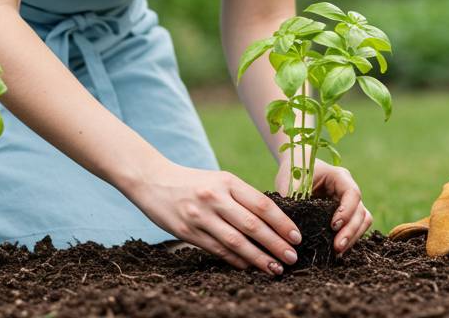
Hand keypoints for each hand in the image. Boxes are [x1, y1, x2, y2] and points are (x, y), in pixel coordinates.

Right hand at [127, 160, 301, 274]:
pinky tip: (248, 267)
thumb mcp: (219, 180)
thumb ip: (242, 197)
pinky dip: (235, 260)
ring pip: (236, 242)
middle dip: (275, 244)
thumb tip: (273, 222)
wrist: (153, 180)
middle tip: (291, 258)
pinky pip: (217, 250)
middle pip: (252, 225)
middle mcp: (215, 197)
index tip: (296, 237)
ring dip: (258, 258)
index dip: (282, 223)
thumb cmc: (193, 182)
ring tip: (274, 268)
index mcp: (227, 181)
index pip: (262, 204)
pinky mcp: (187, 232)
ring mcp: (200, 216)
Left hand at [275, 155, 373, 255]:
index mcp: (339, 176)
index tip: (334, 226)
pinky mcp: (345, 214)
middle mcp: (348, 189)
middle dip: (351, 231)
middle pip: (360, 211)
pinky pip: (355, 227)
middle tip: (337, 247)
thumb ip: (293, 200)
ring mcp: (349, 202)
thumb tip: (291, 227)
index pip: (352, 193)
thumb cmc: (294, 172)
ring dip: (353, 237)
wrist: (296, 169)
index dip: (346, 211)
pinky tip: (337, 251)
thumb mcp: (291, 182)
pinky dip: (349, 239)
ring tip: (338, 252)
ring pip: (362, 221)